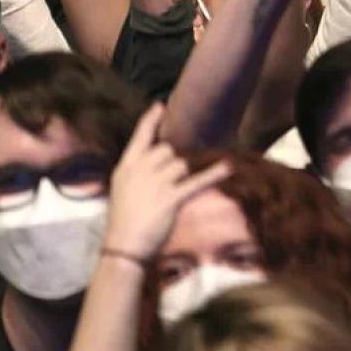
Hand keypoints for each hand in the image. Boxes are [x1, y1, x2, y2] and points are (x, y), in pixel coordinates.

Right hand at [104, 105, 232, 259]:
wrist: (124, 246)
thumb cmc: (125, 220)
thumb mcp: (122, 189)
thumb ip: (138, 171)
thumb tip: (162, 158)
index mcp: (125, 167)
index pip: (140, 137)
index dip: (151, 120)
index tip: (161, 105)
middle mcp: (139, 171)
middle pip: (167, 150)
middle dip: (173, 164)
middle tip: (165, 186)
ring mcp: (155, 183)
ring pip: (182, 165)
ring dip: (183, 177)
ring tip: (169, 196)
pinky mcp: (171, 198)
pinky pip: (197, 181)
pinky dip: (214, 174)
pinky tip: (228, 167)